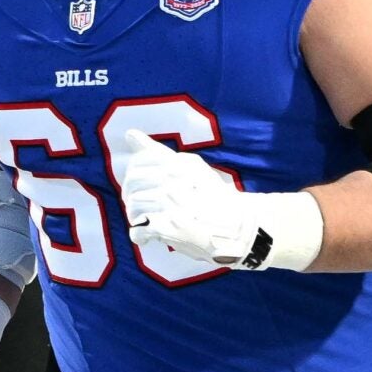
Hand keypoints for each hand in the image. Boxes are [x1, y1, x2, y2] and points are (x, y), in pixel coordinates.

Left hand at [113, 128, 271, 267]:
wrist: (241, 228)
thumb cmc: (216, 199)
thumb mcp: (192, 168)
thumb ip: (159, 153)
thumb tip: (129, 133)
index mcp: (180, 163)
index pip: (140, 162)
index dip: (134, 176)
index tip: (141, 186)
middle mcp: (174, 179)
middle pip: (133, 184)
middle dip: (131, 197)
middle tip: (142, 208)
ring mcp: (171, 203)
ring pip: (134, 206)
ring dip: (136, 217)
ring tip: (147, 223)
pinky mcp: (169, 227)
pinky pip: (139, 230)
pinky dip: (139, 236)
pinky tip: (148, 238)